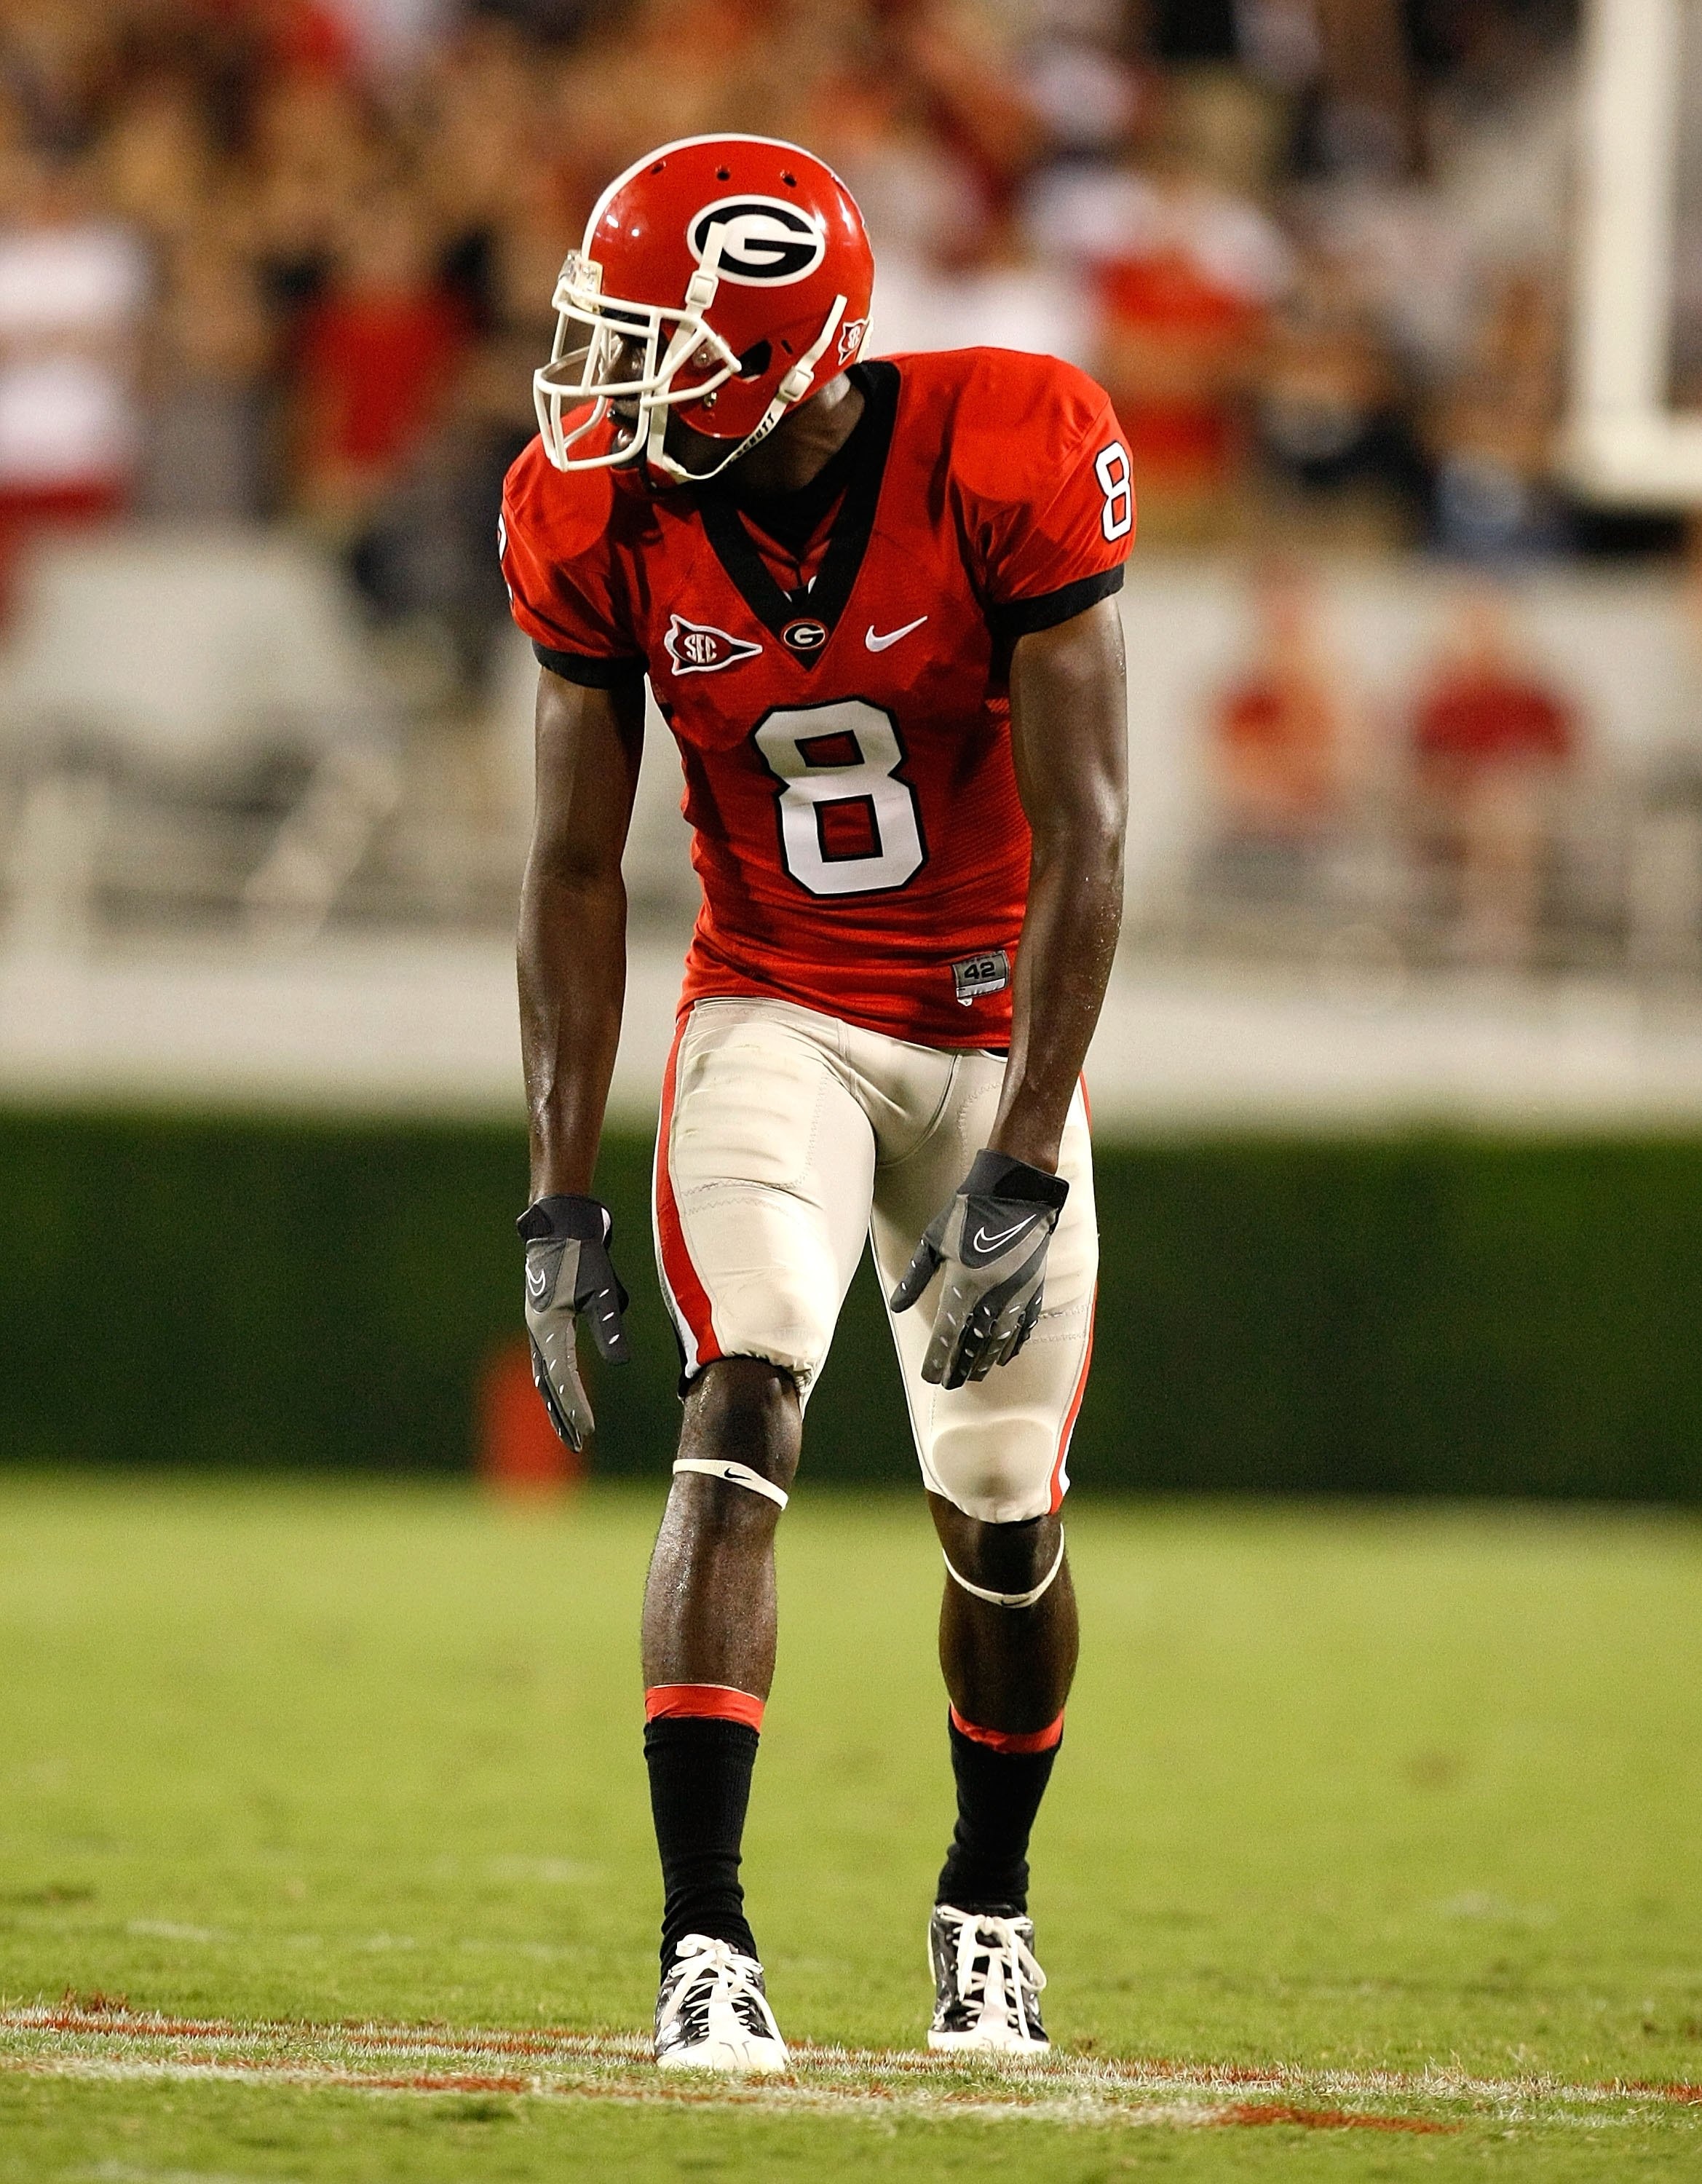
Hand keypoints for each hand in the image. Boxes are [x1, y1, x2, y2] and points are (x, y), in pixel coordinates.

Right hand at [517, 1194, 630, 1450]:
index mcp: (548, 1328)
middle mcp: (538, 1331)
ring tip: (567, 1427)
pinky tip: (559, 1389)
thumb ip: (609, 1326)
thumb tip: (619, 1361)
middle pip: (548, 1384)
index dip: (575, 1407)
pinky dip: (552, 1381)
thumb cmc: (582, 1253)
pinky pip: (546, 1359)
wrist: (559, 1222)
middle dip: (562, 1415)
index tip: (587, 1432)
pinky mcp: (544, 1317)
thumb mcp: (603, 1289)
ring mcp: (537, 1324)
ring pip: (543, 1374)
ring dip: (555, 1402)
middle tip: (576, 1444)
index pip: (563, 1378)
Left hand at [888, 1149, 1067, 1388]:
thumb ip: (915, 1277)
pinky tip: (1005, 1357)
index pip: (947, 1335)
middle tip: (951, 1383)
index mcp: (964, 1284)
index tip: (931, 1377)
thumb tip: (896, 1307)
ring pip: (1000, 1341)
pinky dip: (1013, 1345)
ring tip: (975, 1376)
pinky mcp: (1034, 1290)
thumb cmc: (968, 1213)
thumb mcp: (934, 1241)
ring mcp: (1016, 1295)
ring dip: (986, 1362)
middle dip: (961, 1367)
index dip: (938, 1359)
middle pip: (974, 1345)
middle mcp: (991, 1296)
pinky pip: (1024, 1327)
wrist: (1016, 1193)